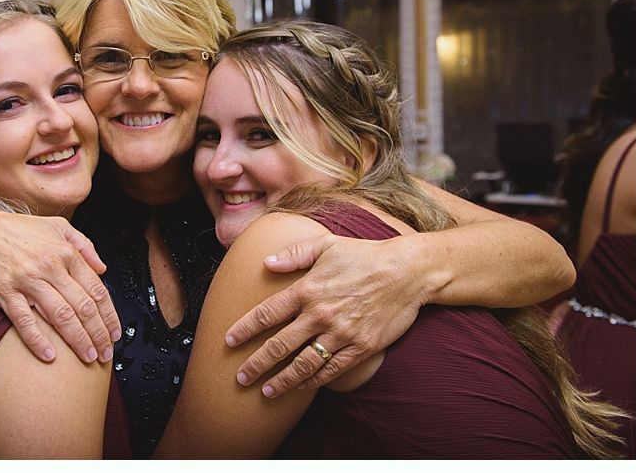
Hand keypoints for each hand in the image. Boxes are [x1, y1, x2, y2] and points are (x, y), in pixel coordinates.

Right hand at [0, 209, 121, 363]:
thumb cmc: (18, 230)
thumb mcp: (57, 227)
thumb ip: (84, 245)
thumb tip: (103, 268)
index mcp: (65, 253)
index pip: (96, 289)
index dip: (109, 315)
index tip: (114, 333)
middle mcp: (49, 267)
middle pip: (83, 306)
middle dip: (98, 334)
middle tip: (105, 352)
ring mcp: (27, 280)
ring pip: (60, 315)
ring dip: (77, 340)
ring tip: (88, 356)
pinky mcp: (5, 292)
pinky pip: (25, 321)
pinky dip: (38, 340)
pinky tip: (50, 356)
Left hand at [225, 232, 422, 396]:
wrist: (407, 271)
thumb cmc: (364, 255)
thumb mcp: (326, 245)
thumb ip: (294, 254)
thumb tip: (266, 262)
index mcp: (307, 289)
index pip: (266, 314)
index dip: (244, 329)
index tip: (228, 342)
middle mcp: (320, 314)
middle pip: (279, 345)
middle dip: (256, 364)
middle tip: (239, 378)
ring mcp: (341, 333)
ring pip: (304, 364)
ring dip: (282, 380)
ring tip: (266, 391)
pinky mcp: (361, 347)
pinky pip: (332, 369)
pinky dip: (315, 380)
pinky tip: (302, 387)